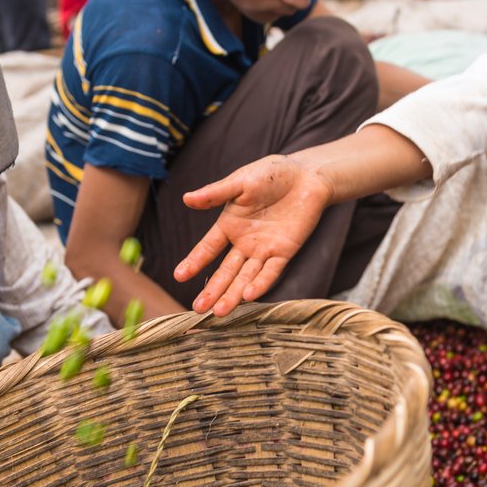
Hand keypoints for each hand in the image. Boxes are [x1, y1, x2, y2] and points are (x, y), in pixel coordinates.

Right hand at [175, 155, 333, 315]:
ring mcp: (264, 249)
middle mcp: (244, 242)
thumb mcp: (241, 182)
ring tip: (219, 312)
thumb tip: (186, 198)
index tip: (179, 276)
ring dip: (232, 294)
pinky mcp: (284, 252)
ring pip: (245, 276)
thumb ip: (216, 194)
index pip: (208, 248)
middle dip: (212, 290)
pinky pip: (271, 271)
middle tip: (198, 308)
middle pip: (225, 270)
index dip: (194, 262)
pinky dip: (261, 283)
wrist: (307, 175)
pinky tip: (248, 295)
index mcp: (229, 225)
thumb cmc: (272, 174)